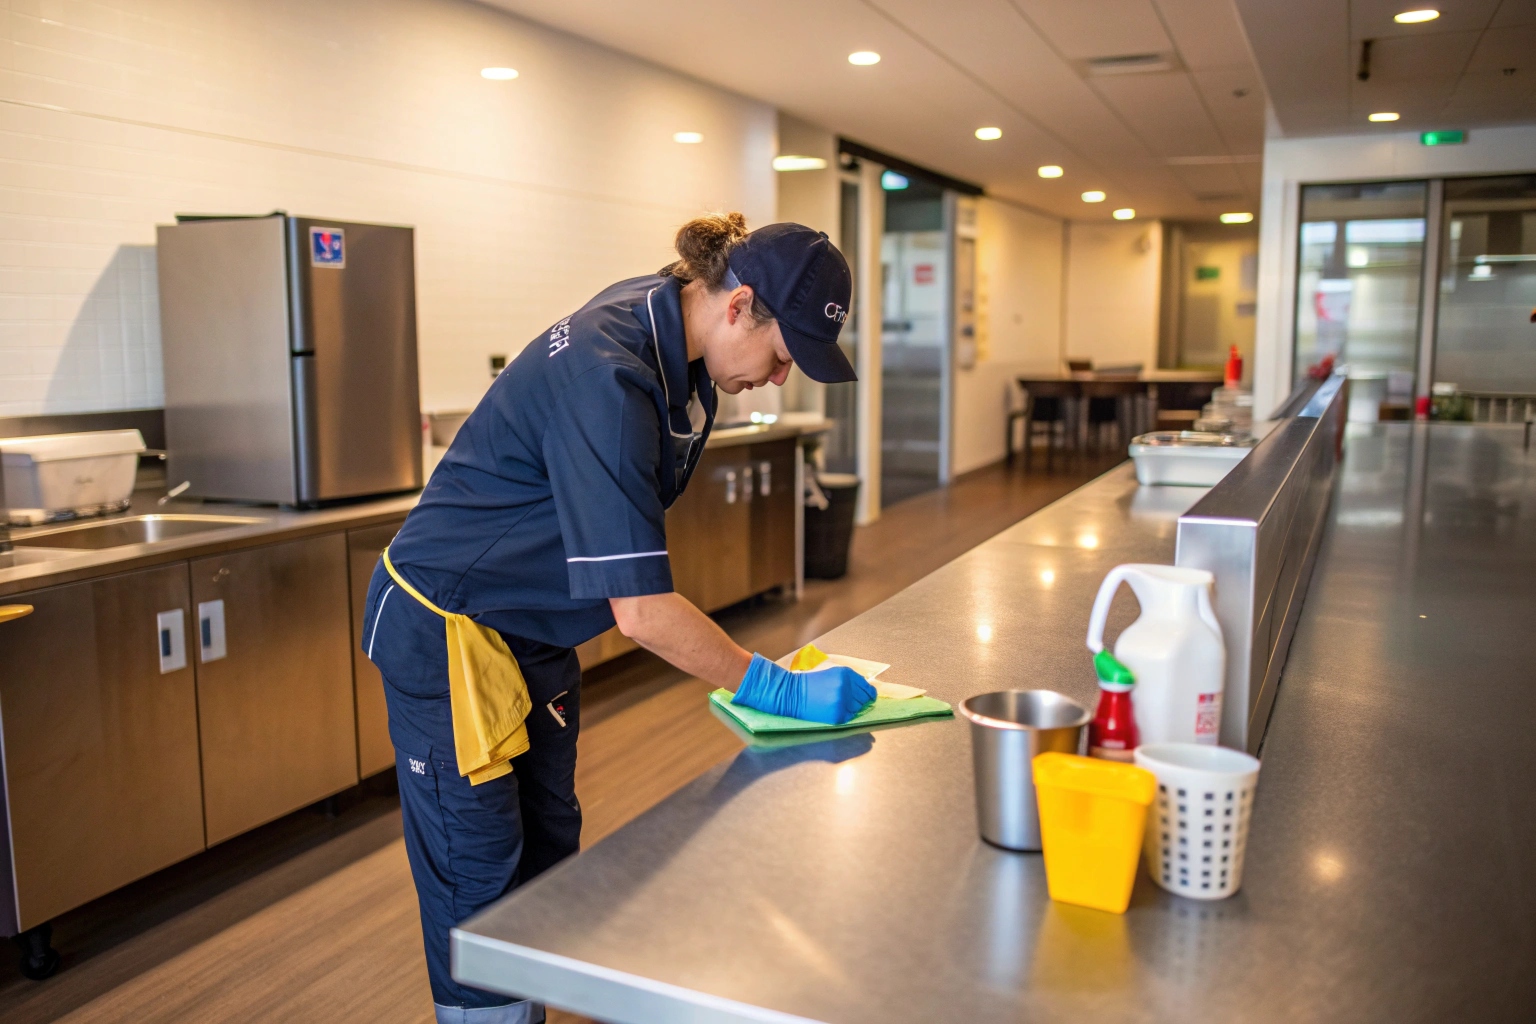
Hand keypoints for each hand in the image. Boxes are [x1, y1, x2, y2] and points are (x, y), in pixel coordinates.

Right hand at [732, 654, 877, 724]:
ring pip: (858, 709)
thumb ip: (849, 680)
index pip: (867, 687)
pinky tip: (833, 710)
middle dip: (859, 701)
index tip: (868, 697)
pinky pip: (849, 717)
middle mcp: (847, 687)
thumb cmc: (811, 683)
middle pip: (864, 699)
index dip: (868, 693)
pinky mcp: (838, 715)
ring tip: (836, 704)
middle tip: (847, 701)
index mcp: (846, 674)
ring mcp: (843, 702)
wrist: (793, 694)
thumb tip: (866, 691)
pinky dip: (844, 715)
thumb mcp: (832, 673)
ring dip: (851, 708)